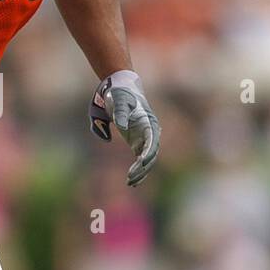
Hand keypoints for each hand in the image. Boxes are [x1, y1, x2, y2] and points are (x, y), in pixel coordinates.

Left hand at [89, 70, 160, 186]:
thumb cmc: (118, 93)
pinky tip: (131, 180)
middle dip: (143, 168)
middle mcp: (150, 131)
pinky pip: (140, 159)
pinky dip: (137, 169)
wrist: (120, 86)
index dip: (148, 153)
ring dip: (141, 172)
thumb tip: (122, 126)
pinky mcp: (136, 141)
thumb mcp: (117, 100)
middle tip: (131, 179)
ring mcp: (144, 137)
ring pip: (147, 159)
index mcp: (147, 121)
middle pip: (151, 154)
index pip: (152, 141)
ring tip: (131, 183)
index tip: (140, 163)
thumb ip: (119, 113)